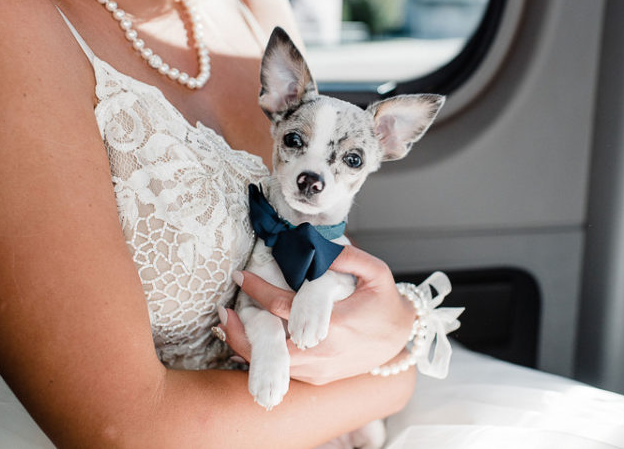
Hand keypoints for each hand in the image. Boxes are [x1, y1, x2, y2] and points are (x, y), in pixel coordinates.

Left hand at [219, 245, 414, 384]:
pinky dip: (264, 355)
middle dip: (239, 332)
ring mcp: (318, 371)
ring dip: (246, 346)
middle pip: (268, 350)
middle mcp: (323, 354)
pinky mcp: (317, 379)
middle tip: (222, 311)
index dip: (258, 291)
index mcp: (336, 325)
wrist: (401, 341)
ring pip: (271, 365)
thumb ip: (348, 257)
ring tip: (230, 322)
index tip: (241, 276)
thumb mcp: (376, 272)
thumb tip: (315, 244)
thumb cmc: (386, 304)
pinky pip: (283, 370)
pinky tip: (251, 337)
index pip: (284, 308)